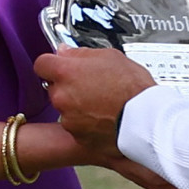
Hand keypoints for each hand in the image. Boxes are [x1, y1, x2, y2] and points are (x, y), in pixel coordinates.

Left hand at [34, 47, 154, 157]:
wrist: (146, 119)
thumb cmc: (133, 87)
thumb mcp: (110, 56)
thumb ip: (81, 53)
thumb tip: (66, 52)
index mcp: (66, 72)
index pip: (42, 64)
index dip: (52, 63)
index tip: (60, 64)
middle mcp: (62, 96)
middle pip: (54, 87)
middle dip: (67, 85)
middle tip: (90, 84)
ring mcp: (68, 119)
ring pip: (65, 107)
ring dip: (76, 105)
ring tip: (101, 102)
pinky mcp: (78, 136)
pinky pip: (76, 126)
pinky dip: (86, 122)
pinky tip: (104, 116)